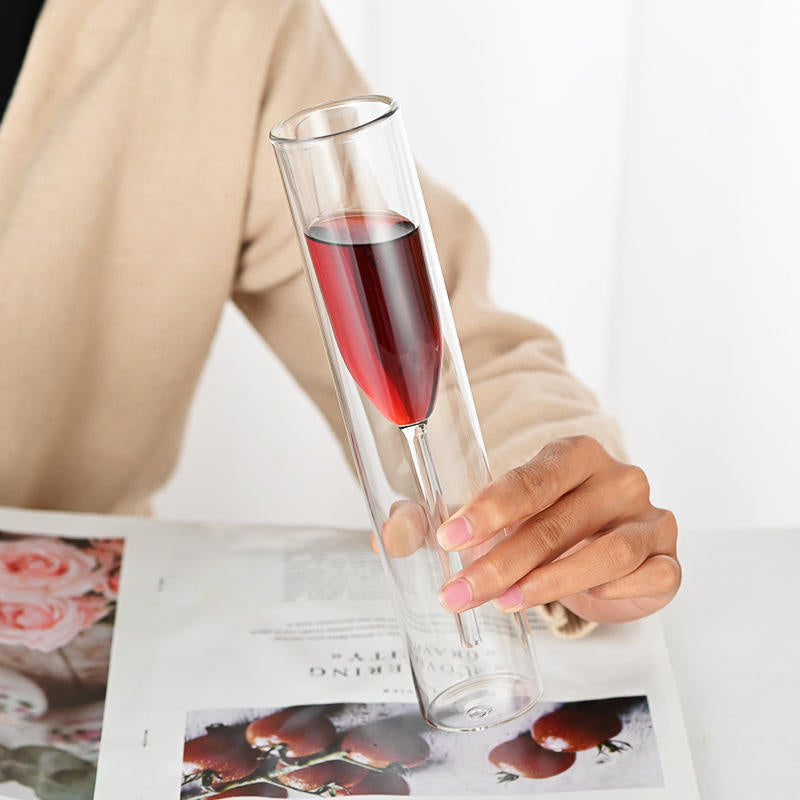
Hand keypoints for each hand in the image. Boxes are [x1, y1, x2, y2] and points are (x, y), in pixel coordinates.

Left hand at [435, 436, 679, 624]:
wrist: (606, 552)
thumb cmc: (547, 526)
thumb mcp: (492, 520)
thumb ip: (438, 523)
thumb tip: (388, 536)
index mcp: (574, 455)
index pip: (532, 477)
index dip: (489, 509)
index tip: (449, 539)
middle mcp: (618, 479)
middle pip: (559, 521)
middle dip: (502, 561)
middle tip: (460, 592)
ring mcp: (649, 518)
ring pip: (606, 552)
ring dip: (549, 583)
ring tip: (506, 603)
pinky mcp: (668, 560)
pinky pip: (645, 577)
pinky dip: (608, 593)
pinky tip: (578, 603)